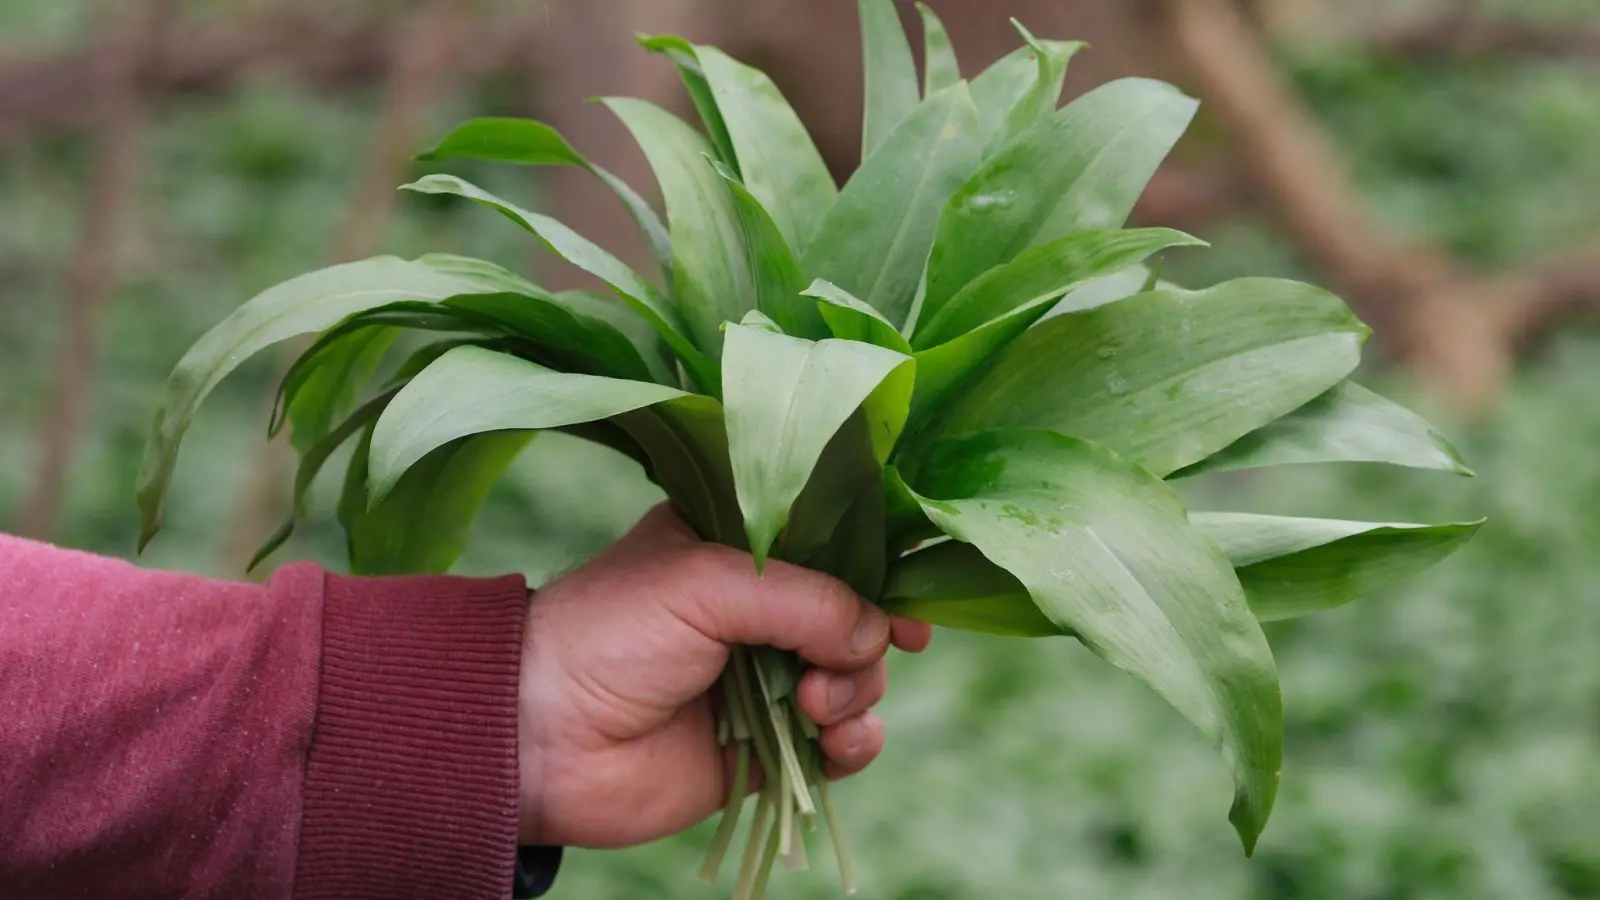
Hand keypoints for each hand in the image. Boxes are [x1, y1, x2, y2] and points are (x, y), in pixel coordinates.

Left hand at [516, 504, 932, 847]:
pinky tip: (838, 744)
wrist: (541, 739)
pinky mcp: (765, 748)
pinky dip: (854, 744)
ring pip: (855, 680)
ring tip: (812, 708)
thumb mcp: (707, 584)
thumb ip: (803, 599)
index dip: (878, 575)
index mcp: (739, 548)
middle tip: (826, 670)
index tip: (912, 609)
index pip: (832, 549)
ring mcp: (763, 680)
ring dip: (856, 695)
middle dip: (862, 646)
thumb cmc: (609, 634)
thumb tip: (881, 632)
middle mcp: (756, 611)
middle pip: (855, 619)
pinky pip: (840, 745)